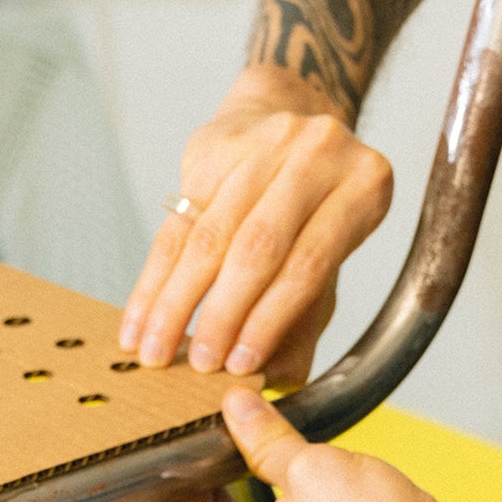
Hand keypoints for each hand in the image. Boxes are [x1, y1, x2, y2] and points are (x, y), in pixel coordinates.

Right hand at [118, 64, 392, 385]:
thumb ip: (306, 320)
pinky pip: (175, 225)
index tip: (238, 366)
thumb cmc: (312, 214)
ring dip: (175, 303)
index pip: (307, 265)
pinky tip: (138, 320)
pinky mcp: (214, 147)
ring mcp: (264, 143)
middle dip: (220, 314)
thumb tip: (274, 382)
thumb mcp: (328, 262)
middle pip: (256, 248)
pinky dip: (153, 280)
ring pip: (208, 236)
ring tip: (154, 350)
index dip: (268, 321)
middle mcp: (318, 154)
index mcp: (363, 186)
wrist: (288, 119)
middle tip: (197, 364)